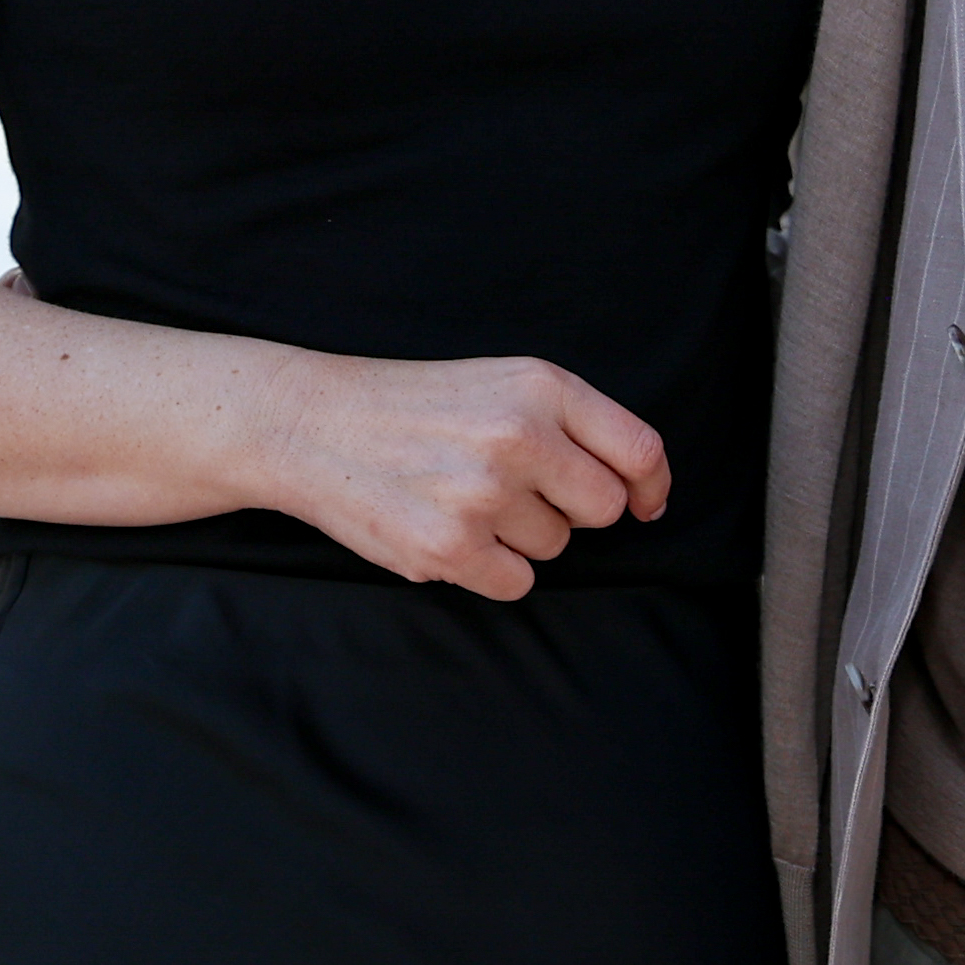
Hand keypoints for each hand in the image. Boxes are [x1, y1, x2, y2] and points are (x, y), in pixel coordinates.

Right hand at [261, 352, 668, 601]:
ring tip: (462, 496)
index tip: (645, 505)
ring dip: (519, 535)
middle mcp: (519, 435)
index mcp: (542, 387)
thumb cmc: (417, 406)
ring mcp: (484, 494)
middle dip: (571, 509)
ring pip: (554, 546)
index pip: (638, 450)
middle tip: (517, 489)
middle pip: (603, 508)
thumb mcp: (502, 383)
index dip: (651, 486)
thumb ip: (571, 424)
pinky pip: (515, 582)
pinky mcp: (450, 547)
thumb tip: (637, 491)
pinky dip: (489, 568)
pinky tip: (448, 528)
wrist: (314, 423)